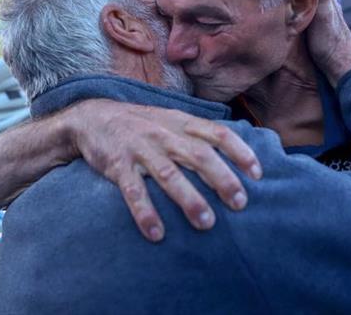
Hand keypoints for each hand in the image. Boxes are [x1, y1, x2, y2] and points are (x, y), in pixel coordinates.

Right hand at [65, 99, 261, 242]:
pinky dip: (145, 212)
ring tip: (206, 223)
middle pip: (199, 155)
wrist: (93, 116)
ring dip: (189, 199)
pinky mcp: (118, 165)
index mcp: (181, 123)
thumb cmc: (141, 124)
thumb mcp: (171, 120)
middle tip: (240, 204)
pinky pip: (133, 190)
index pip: (218, 134)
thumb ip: (198, 133)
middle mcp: (164, 134)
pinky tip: (156, 233)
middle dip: (222, 179)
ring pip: (169, 174)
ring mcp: (141, 149)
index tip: (257, 175)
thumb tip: (236, 152)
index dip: (240, 152)